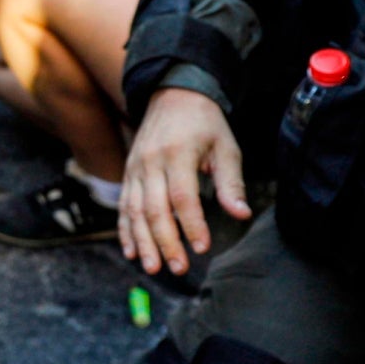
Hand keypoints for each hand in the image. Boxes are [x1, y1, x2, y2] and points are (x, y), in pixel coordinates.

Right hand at [118, 86, 248, 275]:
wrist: (172, 95)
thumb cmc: (205, 124)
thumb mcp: (226, 147)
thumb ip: (231, 183)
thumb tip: (241, 214)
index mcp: (178, 153)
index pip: (183, 196)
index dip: (191, 224)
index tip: (202, 247)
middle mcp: (151, 162)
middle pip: (154, 209)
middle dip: (165, 242)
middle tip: (179, 268)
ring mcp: (135, 168)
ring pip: (134, 211)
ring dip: (143, 242)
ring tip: (153, 267)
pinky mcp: (128, 173)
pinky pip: (123, 206)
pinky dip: (126, 231)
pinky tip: (132, 252)